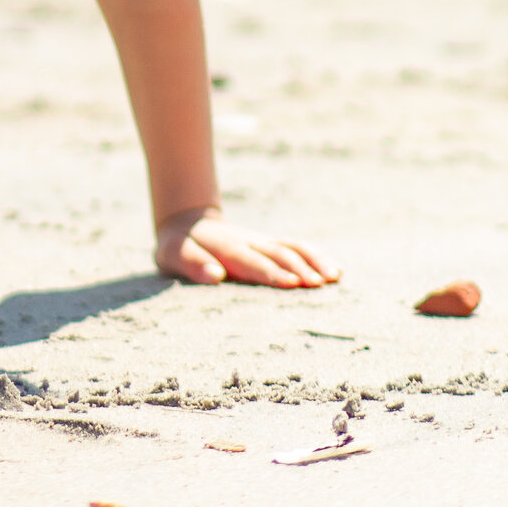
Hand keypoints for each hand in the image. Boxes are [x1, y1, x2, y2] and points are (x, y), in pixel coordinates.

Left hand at [155, 205, 338, 288]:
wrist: (187, 222)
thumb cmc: (177, 247)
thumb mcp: (172, 254)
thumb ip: (192, 263)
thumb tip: (215, 274)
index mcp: (225, 247)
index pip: (251, 261)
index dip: (272, 272)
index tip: (292, 283)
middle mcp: (249, 242)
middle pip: (277, 254)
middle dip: (299, 268)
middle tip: (320, 284)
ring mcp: (261, 242)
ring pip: (292, 248)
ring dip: (314, 261)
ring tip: (335, 277)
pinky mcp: (270, 245)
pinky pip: (296, 247)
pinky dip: (316, 256)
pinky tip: (335, 270)